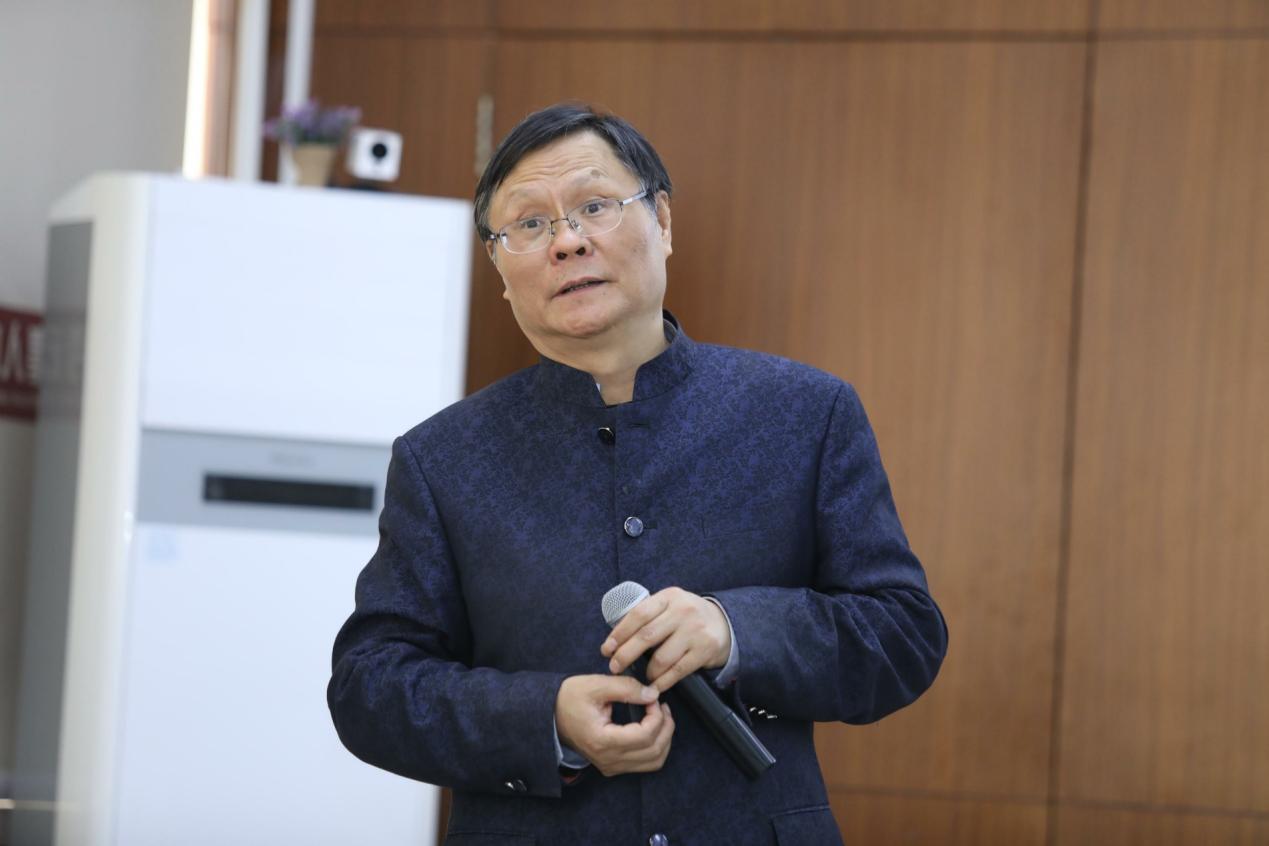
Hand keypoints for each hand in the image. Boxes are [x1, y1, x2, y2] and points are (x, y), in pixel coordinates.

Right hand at [554, 674, 674, 776]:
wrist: (551, 716)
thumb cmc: (570, 698)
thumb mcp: (595, 685)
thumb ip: (626, 688)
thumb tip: (652, 694)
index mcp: (602, 741)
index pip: (645, 736)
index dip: (657, 715)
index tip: (653, 697)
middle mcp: (608, 760)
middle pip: (654, 751)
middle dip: (666, 726)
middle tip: (661, 705)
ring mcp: (611, 767)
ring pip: (654, 762)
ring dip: (664, 738)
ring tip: (660, 716)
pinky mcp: (613, 766)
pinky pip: (645, 764)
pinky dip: (656, 747)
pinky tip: (653, 728)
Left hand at [601, 587, 730, 693]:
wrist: (725, 623)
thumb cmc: (687, 617)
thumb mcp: (670, 606)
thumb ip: (649, 616)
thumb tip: (617, 640)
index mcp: (669, 597)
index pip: (638, 614)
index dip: (619, 634)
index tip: (606, 649)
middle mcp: (683, 611)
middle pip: (646, 636)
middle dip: (625, 655)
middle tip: (614, 666)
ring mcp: (695, 631)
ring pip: (661, 657)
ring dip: (647, 671)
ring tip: (641, 677)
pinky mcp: (704, 650)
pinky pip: (677, 671)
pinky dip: (663, 681)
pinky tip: (655, 685)